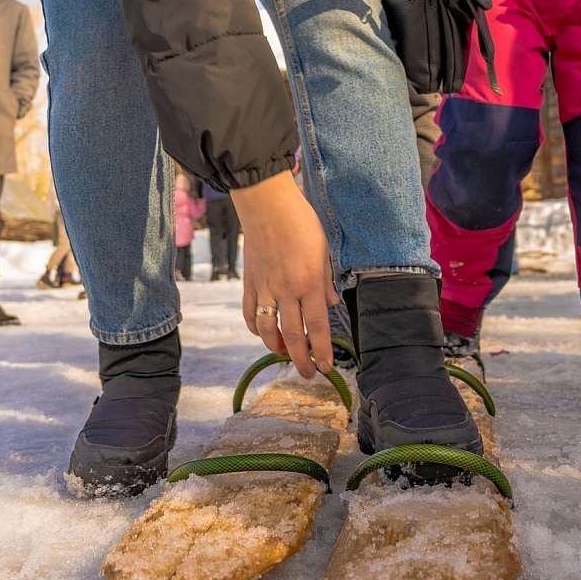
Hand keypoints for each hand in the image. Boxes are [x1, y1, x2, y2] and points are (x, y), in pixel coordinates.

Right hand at [231, 172, 337, 378]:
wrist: (267, 205)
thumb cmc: (301, 222)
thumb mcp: (324, 250)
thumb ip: (327, 280)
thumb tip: (331, 304)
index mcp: (310, 282)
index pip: (317, 327)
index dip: (322, 351)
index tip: (326, 367)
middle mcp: (287, 290)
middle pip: (293, 336)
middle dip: (301, 360)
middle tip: (308, 374)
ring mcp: (265, 288)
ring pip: (268, 330)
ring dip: (276, 348)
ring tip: (286, 355)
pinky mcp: (249, 283)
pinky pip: (250, 314)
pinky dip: (256, 328)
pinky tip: (264, 333)